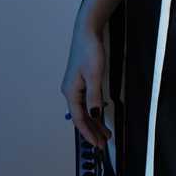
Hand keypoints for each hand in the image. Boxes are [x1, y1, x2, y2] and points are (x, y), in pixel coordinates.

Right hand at [60, 24, 112, 149]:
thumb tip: (94, 115)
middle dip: (92, 131)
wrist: (87, 32)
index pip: (80, 119)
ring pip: (85, 110)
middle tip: (104, 143)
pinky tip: (100, 116)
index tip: (97, 144)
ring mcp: (75, 87)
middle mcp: (70, 92)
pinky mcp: (81, 81)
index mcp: (71, 92)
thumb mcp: (94, 74)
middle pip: (82, 117)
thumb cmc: (89, 51)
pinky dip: (94, 111)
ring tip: (105, 133)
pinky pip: (87, 102)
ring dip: (94, 122)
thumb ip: (94, 95)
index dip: (88, 133)